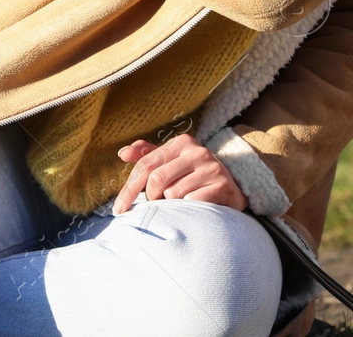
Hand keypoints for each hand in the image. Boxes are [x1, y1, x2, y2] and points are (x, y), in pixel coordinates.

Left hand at [113, 133, 247, 213]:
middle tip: (158, 203)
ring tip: (179, 203)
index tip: (119, 209)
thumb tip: (123, 153)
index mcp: (182, 142)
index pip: (146, 164)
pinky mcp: (222, 186)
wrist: (232, 188)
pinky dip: (186, 209)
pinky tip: (192, 208)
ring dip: (170, 204)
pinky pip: (191, 203)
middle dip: (152, 197)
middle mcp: (198, 152)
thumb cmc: (194, 176)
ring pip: (173, 194)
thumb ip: (148, 155)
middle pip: (157, 179)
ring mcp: (211, 168)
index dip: (129, 188)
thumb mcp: (172, 161)